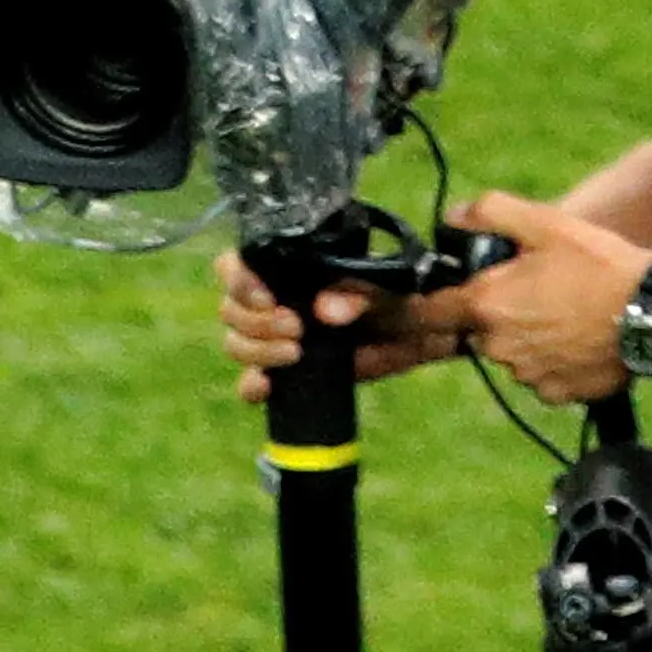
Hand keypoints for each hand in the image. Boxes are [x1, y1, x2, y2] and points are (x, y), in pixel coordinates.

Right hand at [220, 251, 462, 404]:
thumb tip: (326, 310)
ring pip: (236, 342)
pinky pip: (251, 382)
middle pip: (231, 308)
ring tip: (295, 354)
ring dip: (257, 351)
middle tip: (296, 330)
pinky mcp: (284, 373)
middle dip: (256, 323)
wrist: (420, 335)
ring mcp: (274, 337)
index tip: (268, 298)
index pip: (236, 264)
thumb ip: (360, 293)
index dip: (240, 280)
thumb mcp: (386, 289)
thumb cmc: (401, 297)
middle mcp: (273, 300)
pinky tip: (266, 387)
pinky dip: (252, 386)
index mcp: (288, 268)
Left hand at [442, 190, 651, 407]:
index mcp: (486, 304)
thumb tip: (455, 215)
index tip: (434, 300)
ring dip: (525, 339)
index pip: (428, 313)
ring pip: (511, 355)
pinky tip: (579, 340)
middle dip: (494, 315)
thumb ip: (493, 213)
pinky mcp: (554, 394)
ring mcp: (526, 375)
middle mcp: (498, 346)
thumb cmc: (599, 264)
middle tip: (535, 293)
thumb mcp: (546, 224)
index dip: (426, 304)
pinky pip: (541, 377)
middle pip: (477, 332)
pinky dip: (553, 362)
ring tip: (565, 315)